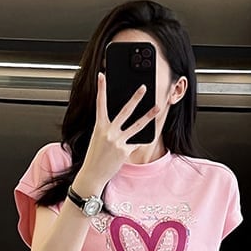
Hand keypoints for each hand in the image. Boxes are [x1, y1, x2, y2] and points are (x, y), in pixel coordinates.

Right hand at [76, 72, 159, 191]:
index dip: (101, 89)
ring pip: (137, 125)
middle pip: (125, 111)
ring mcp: (118, 141)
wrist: (93, 174)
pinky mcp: (125, 151)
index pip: (100, 104)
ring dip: (149, 116)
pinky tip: (140, 140)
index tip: (102, 76)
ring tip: (157, 108)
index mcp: (99, 127)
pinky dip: (138, 141)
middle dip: (136, 98)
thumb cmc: (95, 156)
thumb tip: (123, 120)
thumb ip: (109, 128)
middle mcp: (109, 132)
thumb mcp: (98, 138)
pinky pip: (136, 143)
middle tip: (144, 88)